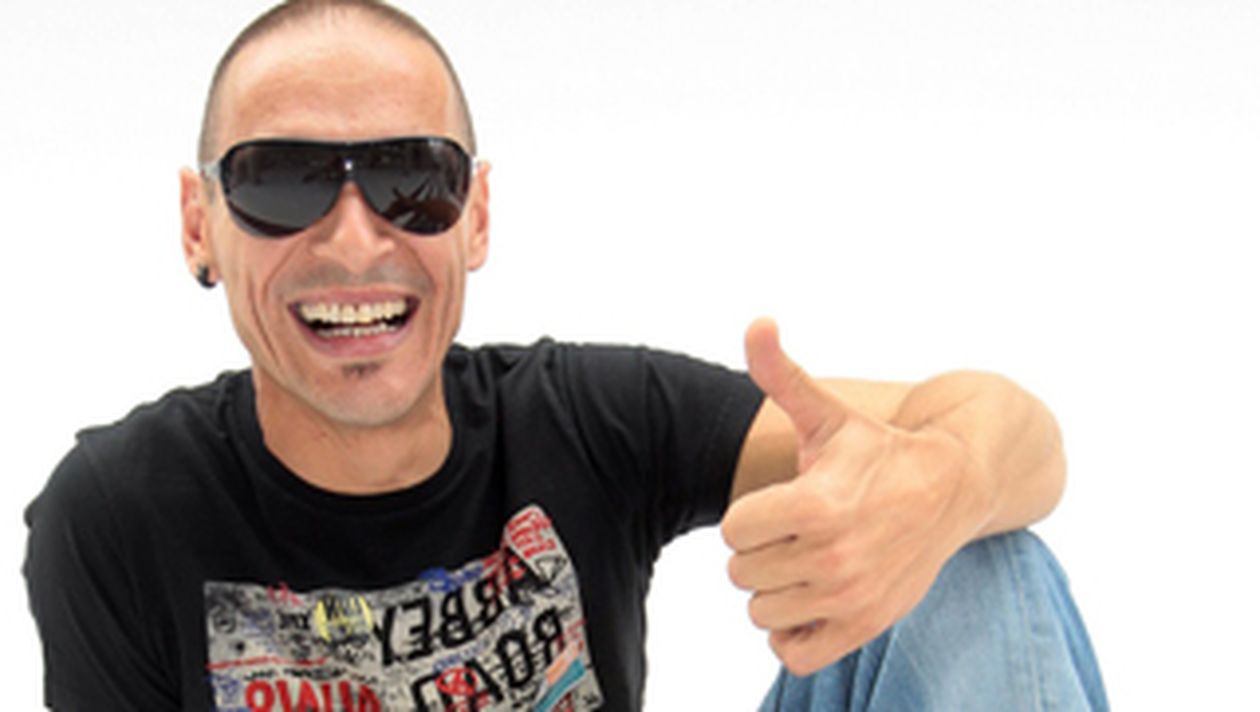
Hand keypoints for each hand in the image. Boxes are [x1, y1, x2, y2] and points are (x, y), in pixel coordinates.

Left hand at [721, 319, 982, 675]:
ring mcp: (849, 599)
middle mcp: (832, 557)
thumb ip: (781, 373)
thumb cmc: (879, 450)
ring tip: (809, 558)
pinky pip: (793, 654)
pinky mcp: (864, 629)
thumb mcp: (828, 412)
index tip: (786, 500)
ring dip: (776, 589)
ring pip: (761, 614)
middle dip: (763, 549)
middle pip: (742, 572)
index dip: (752, 515)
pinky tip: (812, 598)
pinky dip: (793, 633)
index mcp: (816, 504)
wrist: (952, 491)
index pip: (733, 531)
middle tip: (800, 529)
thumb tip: (756, 323)